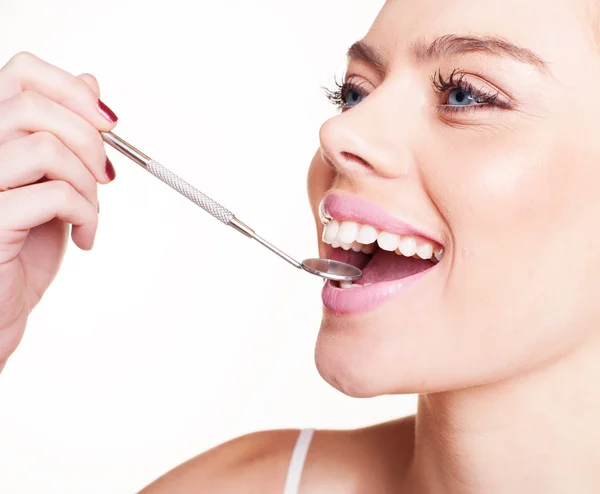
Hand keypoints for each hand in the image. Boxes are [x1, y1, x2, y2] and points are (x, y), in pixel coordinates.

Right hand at [0, 52, 118, 367]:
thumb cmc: (21, 252)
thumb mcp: (50, 183)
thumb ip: (64, 134)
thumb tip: (90, 82)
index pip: (22, 72)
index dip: (72, 89)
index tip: (109, 123)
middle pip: (35, 103)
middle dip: (90, 139)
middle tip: (105, 177)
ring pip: (46, 147)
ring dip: (88, 183)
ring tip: (90, 214)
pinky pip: (54, 194)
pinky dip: (86, 215)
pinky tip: (85, 237)